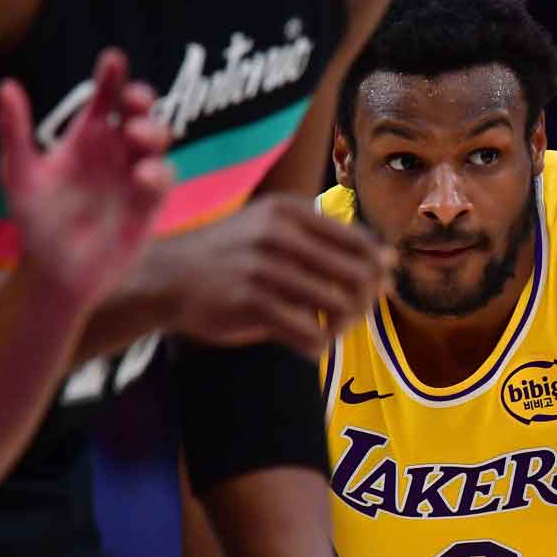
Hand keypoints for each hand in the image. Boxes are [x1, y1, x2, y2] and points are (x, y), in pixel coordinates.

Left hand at [0, 49, 171, 306]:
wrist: (56, 272)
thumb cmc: (36, 220)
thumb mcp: (19, 174)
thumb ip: (15, 131)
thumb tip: (7, 87)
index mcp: (87, 137)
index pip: (105, 98)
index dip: (112, 76)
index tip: (113, 59)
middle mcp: (116, 151)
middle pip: (140, 112)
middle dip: (142, 99)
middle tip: (133, 100)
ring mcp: (135, 175)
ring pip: (158, 140)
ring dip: (154, 132)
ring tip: (136, 136)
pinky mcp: (150, 203)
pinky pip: (163, 179)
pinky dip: (157, 173)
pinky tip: (140, 177)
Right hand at [154, 194, 391, 355]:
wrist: (167, 276)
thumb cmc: (232, 257)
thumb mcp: (272, 228)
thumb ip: (325, 240)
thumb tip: (390, 260)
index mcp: (291, 211)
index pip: (363, 243)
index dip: (380, 271)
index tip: (378, 288)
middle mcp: (280, 234)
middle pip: (360, 277)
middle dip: (367, 302)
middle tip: (352, 315)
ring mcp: (265, 269)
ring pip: (341, 307)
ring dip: (343, 327)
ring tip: (329, 329)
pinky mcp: (251, 305)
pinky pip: (312, 334)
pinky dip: (318, 345)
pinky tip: (308, 343)